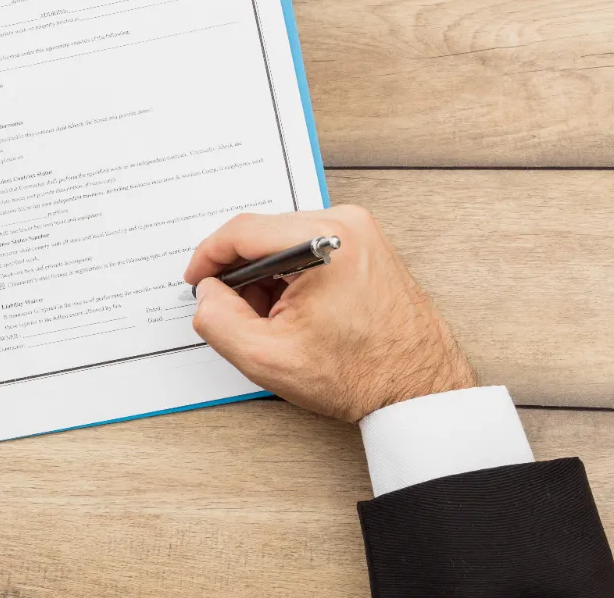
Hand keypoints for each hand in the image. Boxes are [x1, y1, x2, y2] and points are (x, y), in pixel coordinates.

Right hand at [184, 206, 476, 422]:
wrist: (417, 390)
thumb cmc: (361, 375)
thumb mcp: (267, 357)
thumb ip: (218, 320)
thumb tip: (207, 293)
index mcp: (324, 240)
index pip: (243, 231)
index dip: (208, 257)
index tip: (196, 280)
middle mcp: (346, 224)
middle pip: (263, 234)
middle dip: (240, 274)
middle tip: (237, 314)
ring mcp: (360, 232)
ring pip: (283, 242)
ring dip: (266, 277)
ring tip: (275, 321)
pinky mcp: (366, 246)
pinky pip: (308, 248)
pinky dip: (290, 277)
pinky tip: (296, 313)